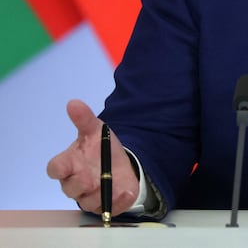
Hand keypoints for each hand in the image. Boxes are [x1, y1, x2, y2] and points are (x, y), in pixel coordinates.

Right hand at [46, 99, 139, 215]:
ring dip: (101, 192)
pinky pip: (108, 209)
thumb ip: (84, 119)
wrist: (122, 162)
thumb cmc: (102, 147)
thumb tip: (74, 103)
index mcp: (68, 165)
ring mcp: (88, 196)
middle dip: (82, 182)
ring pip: (88, 201)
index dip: (60, 169)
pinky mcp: (105, 206)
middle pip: (70, 188)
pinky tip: (126, 191)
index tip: (70, 164)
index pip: (55, 169)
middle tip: (93, 176)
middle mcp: (74, 183)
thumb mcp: (96, 130)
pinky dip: (118, 201)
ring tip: (113, 181)